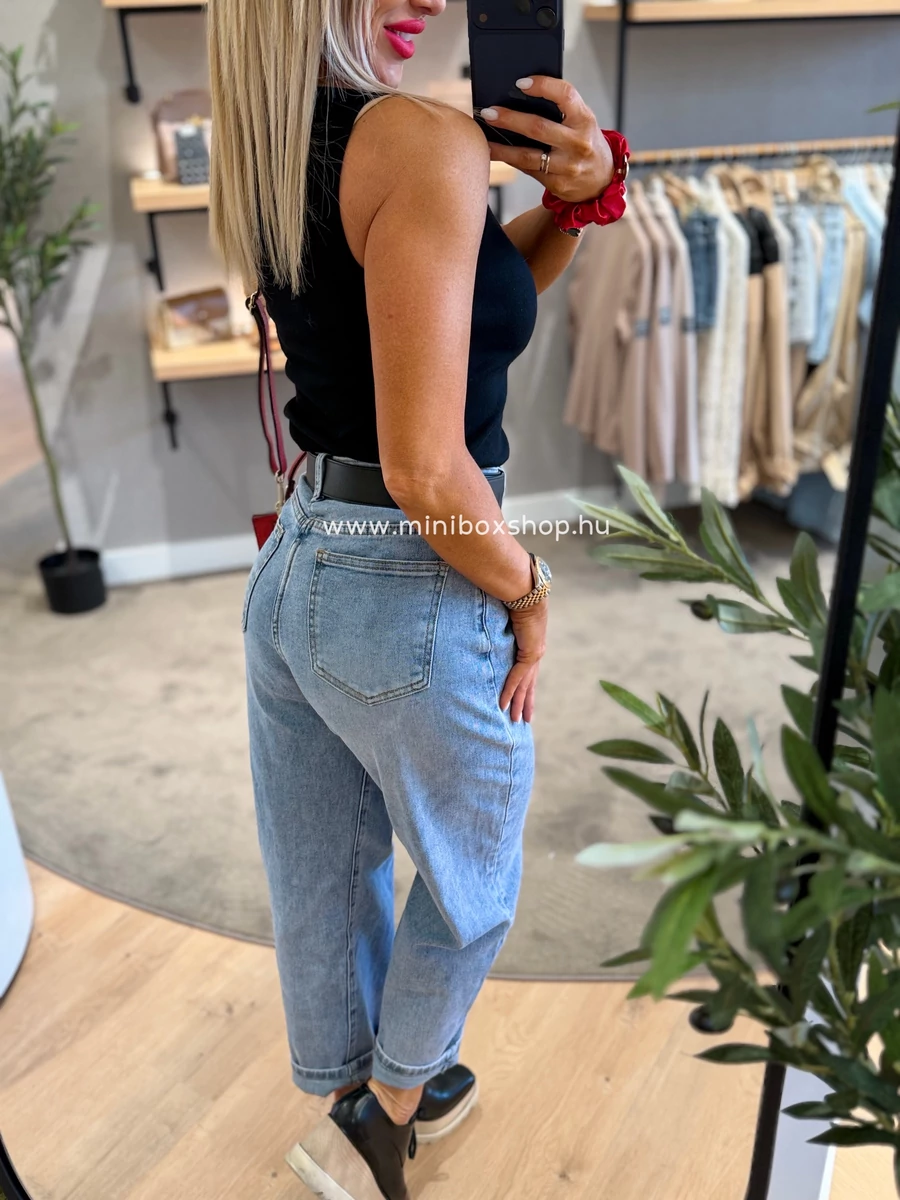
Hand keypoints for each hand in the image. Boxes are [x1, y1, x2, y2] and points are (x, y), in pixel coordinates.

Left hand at [479, 75, 613, 202]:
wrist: (602, 181)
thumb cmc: (585, 142)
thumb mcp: (582, 121)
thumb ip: (561, 109)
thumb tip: (519, 97)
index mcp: (585, 119)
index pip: (565, 95)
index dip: (543, 86)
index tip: (520, 83)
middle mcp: (578, 143)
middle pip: (538, 128)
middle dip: (510, 119)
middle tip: (488, 112)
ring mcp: (568, 166)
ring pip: (528, 155)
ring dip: (502, 148)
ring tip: (484, 139)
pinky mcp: (558, 184)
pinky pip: (528, 170)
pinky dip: (510, 160)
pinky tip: (496, 153)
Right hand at [499, 600, 547, 723]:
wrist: (525, 592)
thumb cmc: (515, 600)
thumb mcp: (508, 619)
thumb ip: (502, 630)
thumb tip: (488, 628)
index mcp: (532, 645)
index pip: (529, 672)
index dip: (526, 688)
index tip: (523, 701)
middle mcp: (536, 652)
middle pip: (530, 684)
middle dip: (526, 703)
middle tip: (524, 720)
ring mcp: (534, 654)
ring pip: (525, 686)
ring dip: (519, 704)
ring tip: (516, 720)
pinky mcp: (530, 654)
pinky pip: (517, 678)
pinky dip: (510, 691)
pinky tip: (504, 704)